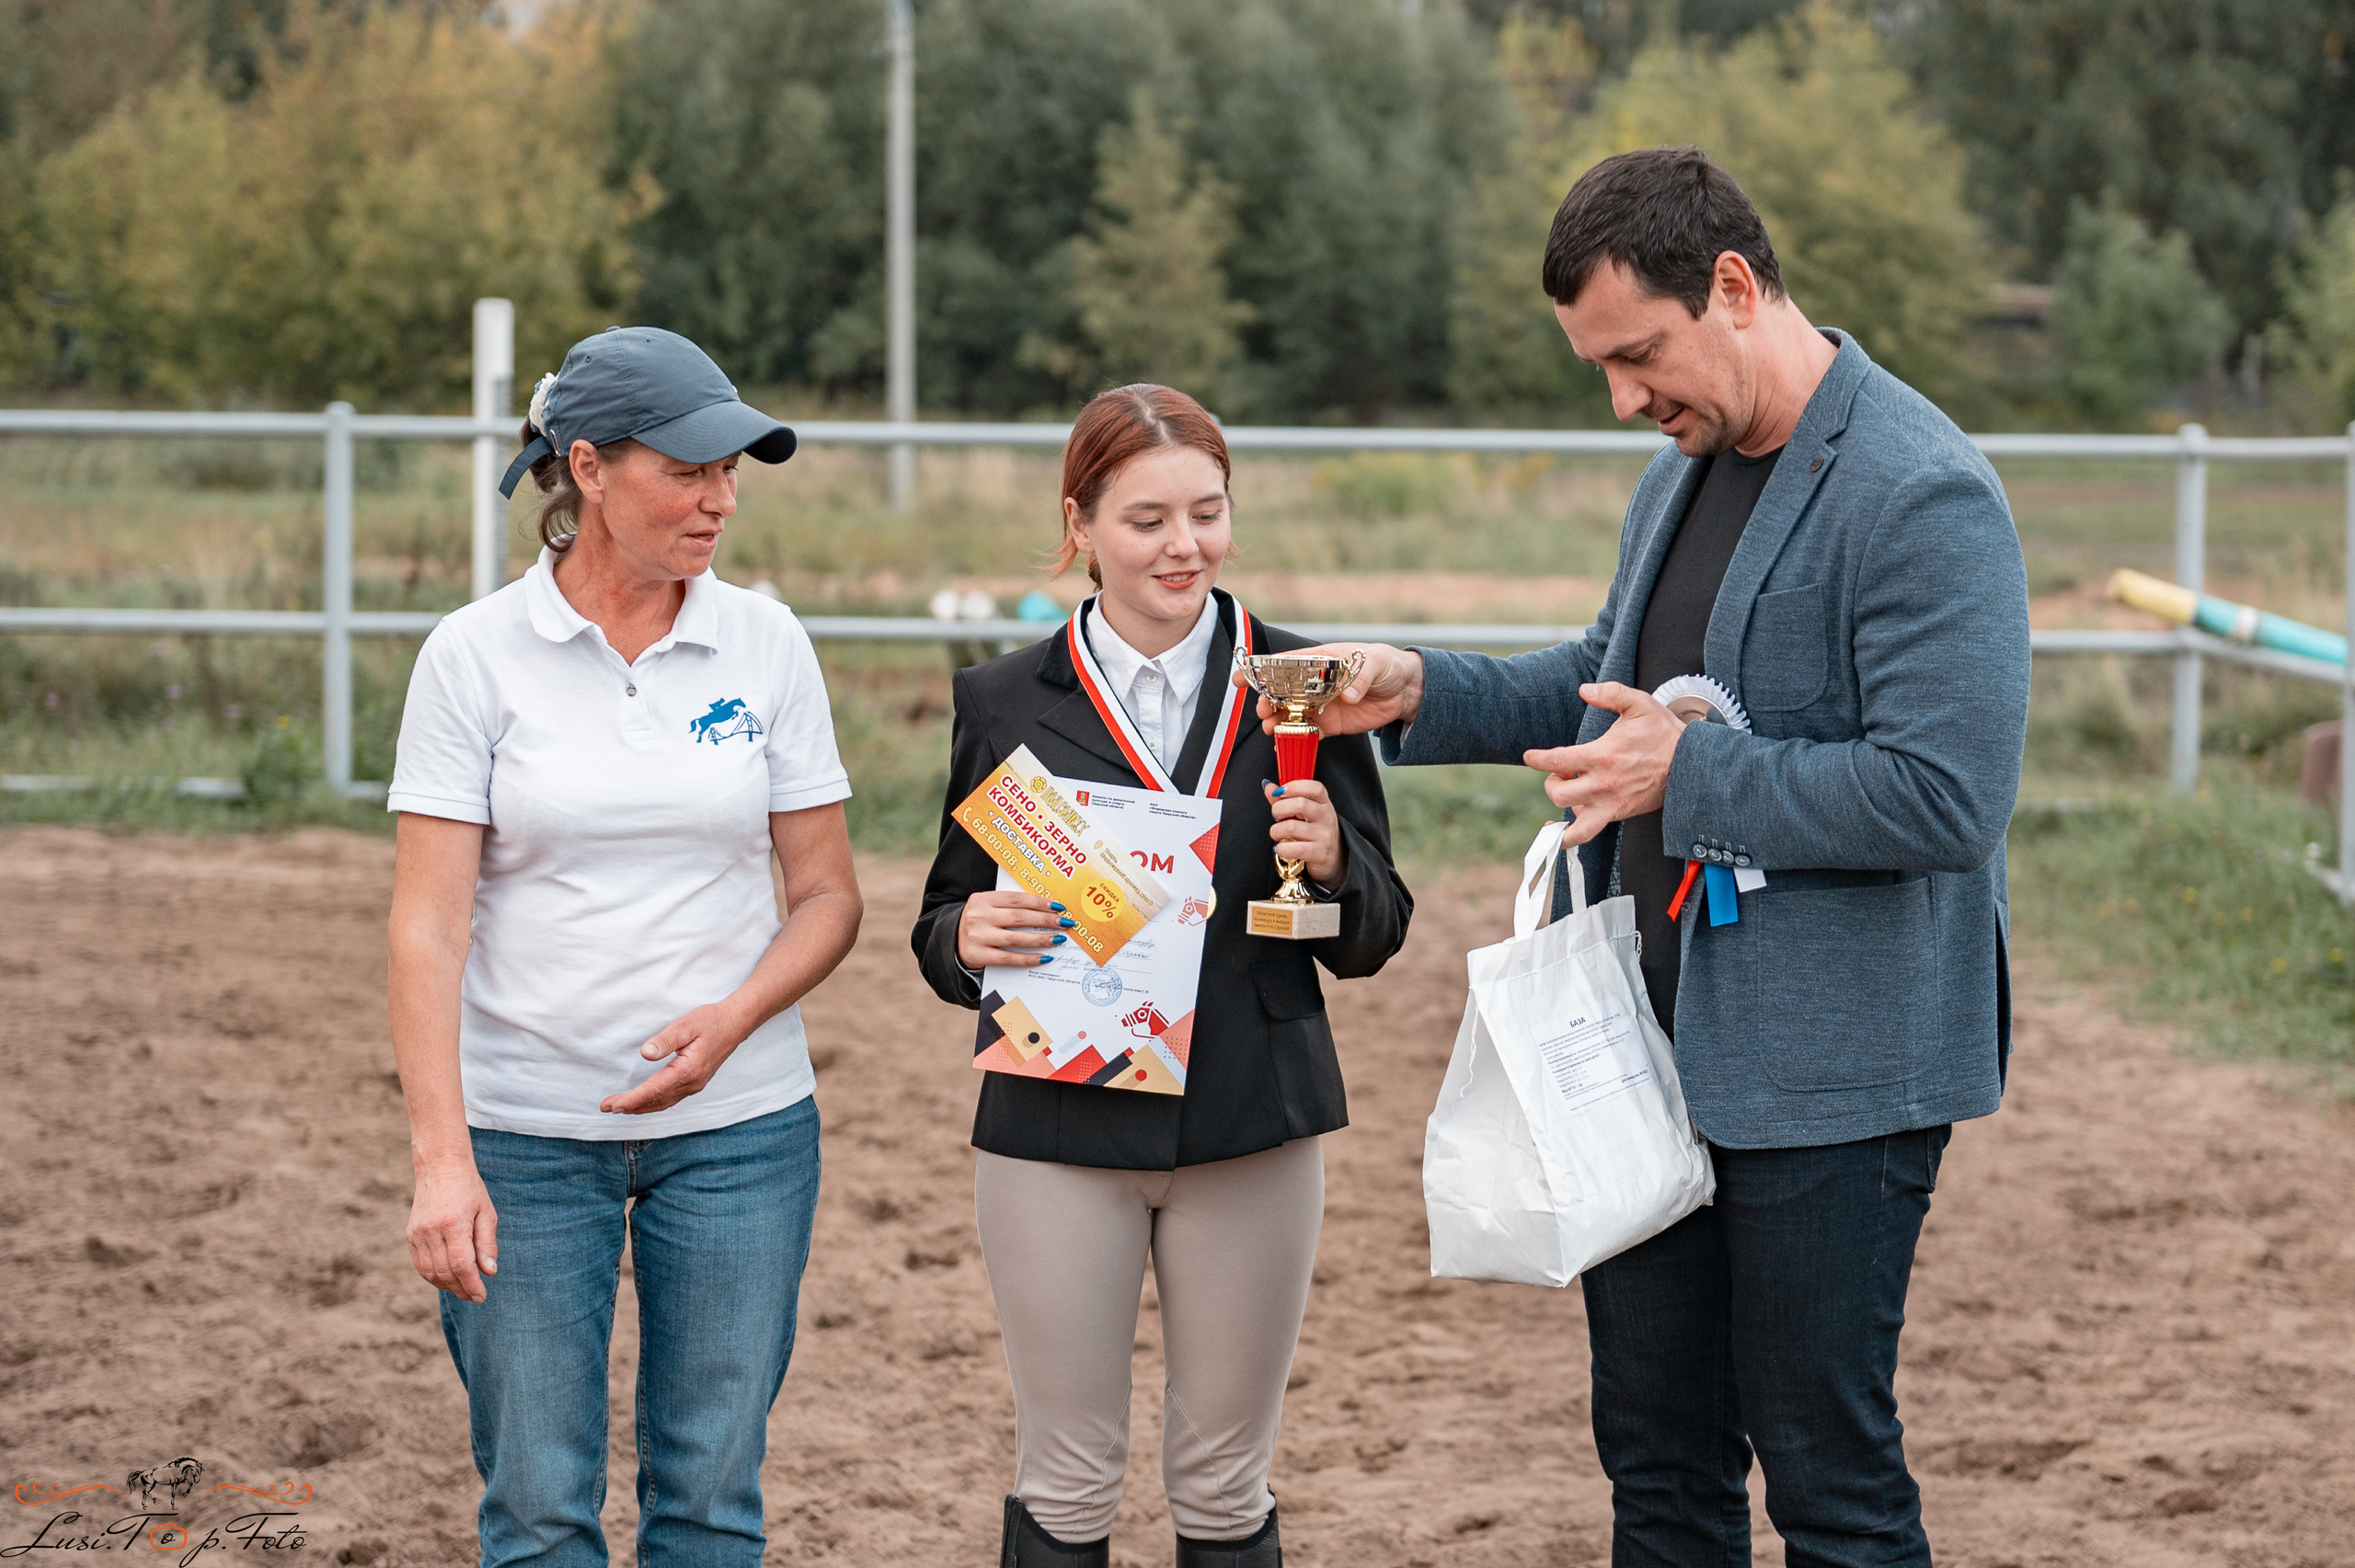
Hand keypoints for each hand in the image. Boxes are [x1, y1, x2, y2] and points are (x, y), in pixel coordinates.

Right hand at [407, 1158, 497, 1302]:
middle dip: (462, 1289)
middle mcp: (431, 1230)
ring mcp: (417, 1234)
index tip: (482, 1296)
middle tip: (476, 1296)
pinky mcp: (410, 1235)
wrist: (440, 1167)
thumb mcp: (487, 1212)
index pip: (462, 1265)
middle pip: (445, 1272)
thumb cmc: (469, 1189)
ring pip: (430, 1273)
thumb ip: (487, 1244)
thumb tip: (489, 1272)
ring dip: (447, 1287)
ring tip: (464, 1290)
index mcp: (453, 1223)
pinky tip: (448, 1279)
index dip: (472, 1285)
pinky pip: (420, 1265)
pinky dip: (433, 1277)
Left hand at [601, 1001, 752, 1113]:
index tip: (612, 1105)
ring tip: (619, 1108)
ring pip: (663, 1103)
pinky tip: (644, 1102)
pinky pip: (670, 1099)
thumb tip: (645, 1053)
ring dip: (640, 1107)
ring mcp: (695, 1085)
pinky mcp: (696, 1082)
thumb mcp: (686, 1025)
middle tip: (606, 1107)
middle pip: (656, 1100)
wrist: (736, 1023)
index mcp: (688, 1070)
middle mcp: (692, 1083)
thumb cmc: (711, 1021)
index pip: (654, 1090)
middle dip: (630, 1106)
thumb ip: (665, 1040)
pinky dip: (654, 1103)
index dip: (631, 1099)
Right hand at [957, 890, 1068, 970]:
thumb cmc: (980, 922)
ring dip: (1041, 939)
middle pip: (1019, 917)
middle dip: (1046, 920)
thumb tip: (1047, 909)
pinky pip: (1009, 958)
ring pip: (1016, 938)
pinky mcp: (978, 955)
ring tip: (1058, 939)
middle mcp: (979, 916)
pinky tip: (1044, 957)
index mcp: (983, 898)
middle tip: (1065, 923)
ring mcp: (978, 936)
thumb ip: (1010, 905)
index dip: (1040, 902)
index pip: (1017, 899)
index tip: (1059, 906)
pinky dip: (1029, 958)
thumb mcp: (988, 907)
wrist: (951, 941)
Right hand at [1237, 643, 1423, 736]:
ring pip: (1290, 714)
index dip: (1261, 671)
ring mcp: (1320, 706)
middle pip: (1281, 692)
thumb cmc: (1387, 666)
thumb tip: (1350, 694)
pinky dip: (1294, 740)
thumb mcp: (1376, 664)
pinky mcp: (1330, 725)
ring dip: (1276, 721)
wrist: (1405, 690)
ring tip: (1270, 728)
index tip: (1242, 678)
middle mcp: (1314, 685)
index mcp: (1319, 661)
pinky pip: (1307, 735)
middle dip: (1266, 701)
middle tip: (1262, 710)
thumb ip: (1361, 676)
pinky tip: (1283, 745)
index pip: (1284, 664)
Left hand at [1265, 778, 1346, 887]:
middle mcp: (1326, 817)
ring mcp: (1324, 836)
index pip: (1314, 788)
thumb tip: (1268, 787)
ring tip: (1278, 834)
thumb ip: (1285, 798)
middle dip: (1278, 809)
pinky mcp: (1319, 853)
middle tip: (1277, 817)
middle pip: (1299, 804)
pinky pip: (1293, 849)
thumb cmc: (1314, 829)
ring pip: (1291, 827)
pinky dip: (1280, 848)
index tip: (1279, 792)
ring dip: (1276, 831)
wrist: (1334, 855)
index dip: (1294, 786)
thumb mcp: (1305, 811)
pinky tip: (1281, 848)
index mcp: (1323, 802)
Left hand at [1523, 683, 1686, 847]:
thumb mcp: (1640, 704)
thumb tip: (1584, 690)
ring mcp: (1611, 804)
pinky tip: (1563, 827)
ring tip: (1568, 789)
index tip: (1529, 756)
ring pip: (1573, 822)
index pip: (1558, 760)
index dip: (1537, 759)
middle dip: (1551, 782)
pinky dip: (1572, 834)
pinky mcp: (1619, 814)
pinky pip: (1588, 832)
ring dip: (1562, 807)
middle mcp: (1604, 784)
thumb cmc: (1663, 733)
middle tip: (1561, 771)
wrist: (1690, 763)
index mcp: (1603, 756)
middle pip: (1559, 794)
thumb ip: (1611, 693)